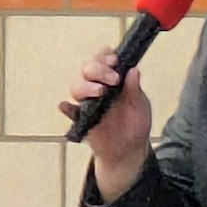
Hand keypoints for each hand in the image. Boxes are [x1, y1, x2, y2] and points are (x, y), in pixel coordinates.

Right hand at [59, 49, 153, 196]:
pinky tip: (66, 106)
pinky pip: (69, 111)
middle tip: (113, 80)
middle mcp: (97, 86)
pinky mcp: (81, 119)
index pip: (102, 59)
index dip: (105, 56)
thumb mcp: (140, 106)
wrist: (129, 149)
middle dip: (98, 70)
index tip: (115, 62)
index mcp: (112, 79)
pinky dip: (66, 107)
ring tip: (99, 92)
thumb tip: (133, 70)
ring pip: (77, 86)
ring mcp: (88, 102)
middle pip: (87, 69)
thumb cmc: (134, 124)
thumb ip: (135, 90)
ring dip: (86, 86)